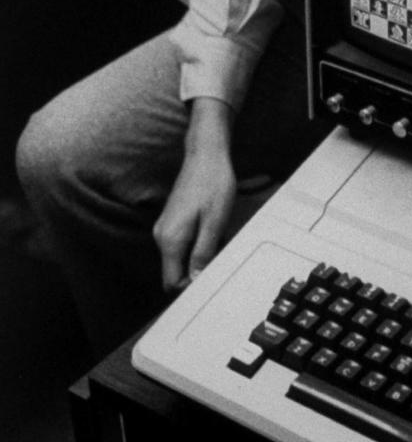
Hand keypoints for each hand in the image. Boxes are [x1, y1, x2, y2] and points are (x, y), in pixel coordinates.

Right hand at [152, 99, 236, 291]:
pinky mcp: (172, 221)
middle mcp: (161, 236)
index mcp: (170, 240)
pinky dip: (196, 245)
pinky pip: (181, 245)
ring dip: (198, 257)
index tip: (211, 279)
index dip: (190, 287)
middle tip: (220, 259)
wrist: (206, 155)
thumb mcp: (214, 223)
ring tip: (219, 240)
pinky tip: (213, 231)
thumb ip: (203, 254)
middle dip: (196, 272)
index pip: (172, 282)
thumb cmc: (213, 185)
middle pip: (174, 272)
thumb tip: (195, 281)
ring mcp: (165, 228)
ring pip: (179, 258)